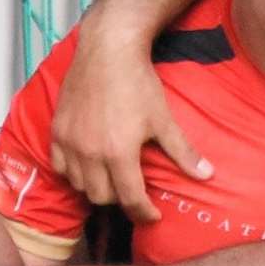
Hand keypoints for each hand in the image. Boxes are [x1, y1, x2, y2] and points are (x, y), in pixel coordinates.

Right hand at [50, 20, 211, 223]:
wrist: (108, 50)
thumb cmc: (138, 83)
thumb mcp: (164, 120)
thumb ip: (183, 152)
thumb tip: (207, 175)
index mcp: (118, 153)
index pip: (130, 199)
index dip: (144, 213)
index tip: (152, 215)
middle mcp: (89, 152)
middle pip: (102, 197)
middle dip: (120, 199)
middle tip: (134, 192)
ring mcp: (70, 142)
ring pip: (79, 185)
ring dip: (96, 187)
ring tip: (112, 179)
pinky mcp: (57, 130)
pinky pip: (59, 166)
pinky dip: (73, 172)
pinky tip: (87, 165)